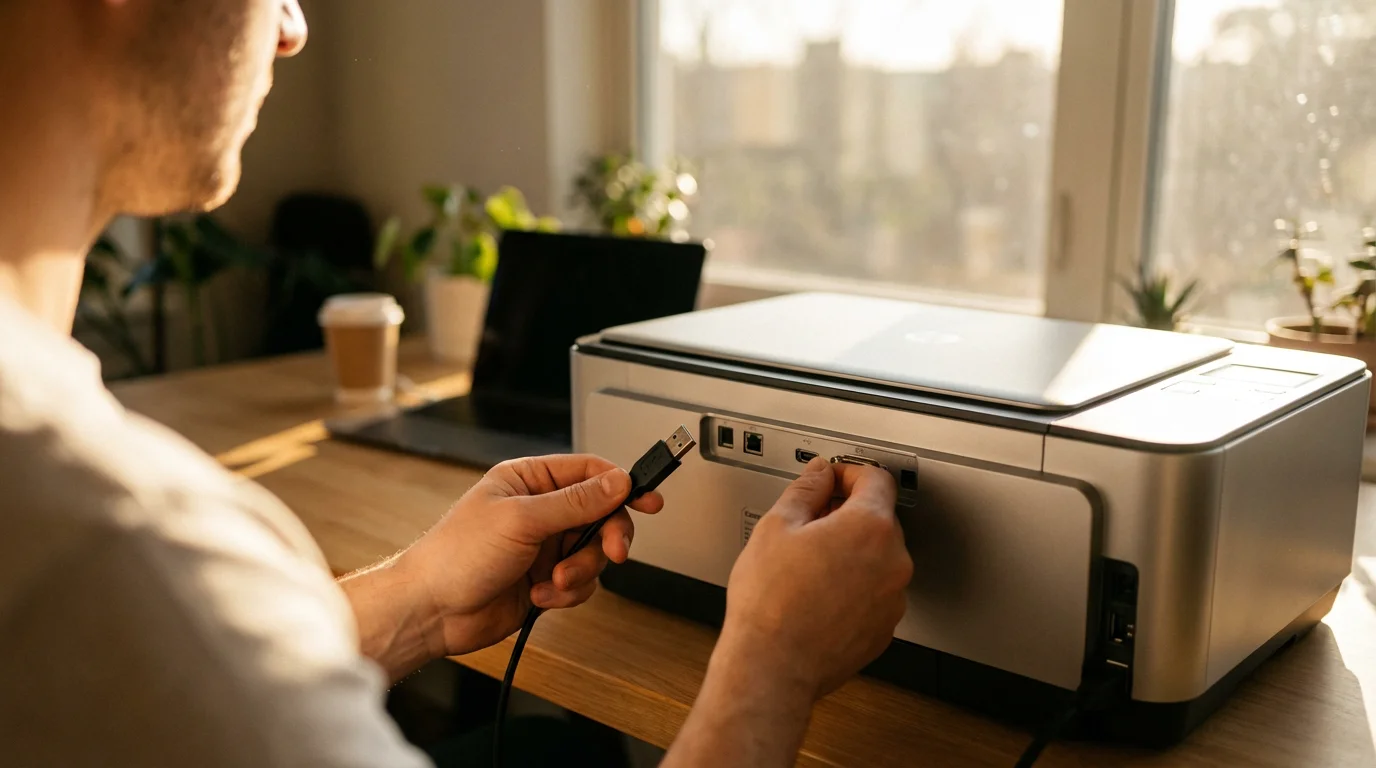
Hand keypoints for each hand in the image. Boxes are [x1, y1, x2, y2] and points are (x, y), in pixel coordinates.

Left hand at [393, 454, 663, 657]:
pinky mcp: (546, 579)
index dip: (622, 485)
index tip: (648, 500)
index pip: (590, 472)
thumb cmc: (455, 555)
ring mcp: (544, 546)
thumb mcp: (521, 519)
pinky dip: (568, 592)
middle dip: (607, 536)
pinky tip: (541, 595)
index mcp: (530, 480)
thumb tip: (617, 482)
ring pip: (594, 553)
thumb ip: (576, 502)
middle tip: (613, 551)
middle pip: (601, 515)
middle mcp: (540, 510)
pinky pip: (582, 583)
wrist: (432, 611)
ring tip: (556, 580)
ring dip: (582, 570)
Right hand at [662, 459, 911, 767]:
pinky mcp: (884, 628)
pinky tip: (819, 596)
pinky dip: (854, 588)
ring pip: (877, 559)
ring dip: (851, 554)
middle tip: (809, 527)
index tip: (831, 481)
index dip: (849, 473)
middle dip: (847, 516)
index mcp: (870, 527)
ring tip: (809, 568)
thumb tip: (819, 473)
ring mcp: (893, 599)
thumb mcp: (777, 526)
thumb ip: (806, 489)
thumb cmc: (770, 602)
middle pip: (879, 519)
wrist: (773, 666)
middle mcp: (893, 561)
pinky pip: (874, 594)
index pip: (876, 479)